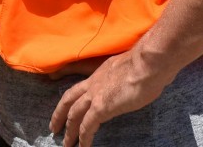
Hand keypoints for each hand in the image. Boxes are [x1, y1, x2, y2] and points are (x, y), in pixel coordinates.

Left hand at [49, 48, 175, 146]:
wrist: (148, 64)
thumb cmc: (147, 64)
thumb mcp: (130, 67)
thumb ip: (124, 76)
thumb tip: (131, 83)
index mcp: (100, 72)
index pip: (80, 80)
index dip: (68, 87)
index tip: (57, 90)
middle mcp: (93, 82)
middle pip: (69, 99)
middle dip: (59, 113)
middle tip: (54, 126)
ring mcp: (95, 95)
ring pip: (74, 114)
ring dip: (69, 130)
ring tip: (66, 143)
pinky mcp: (101, 107)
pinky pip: (87, 126)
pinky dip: (84, 138)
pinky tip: (83, 146)